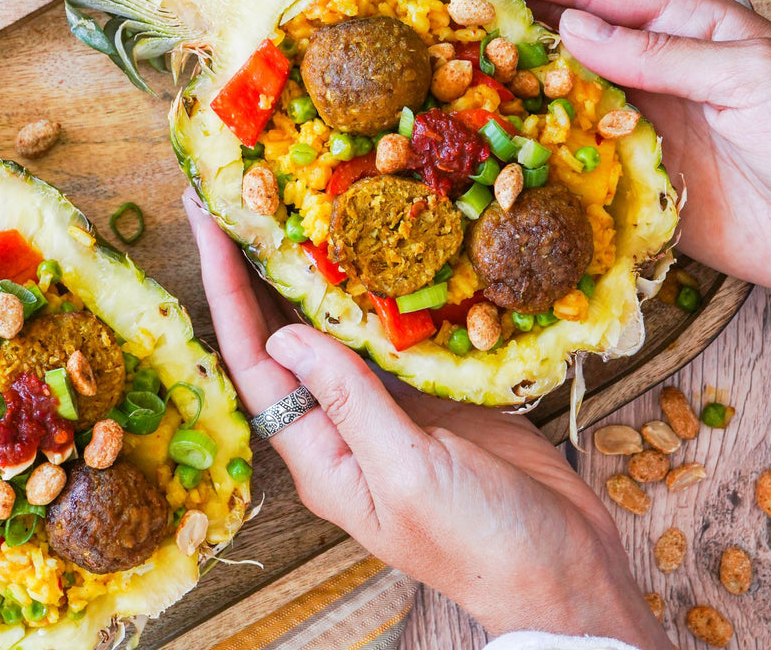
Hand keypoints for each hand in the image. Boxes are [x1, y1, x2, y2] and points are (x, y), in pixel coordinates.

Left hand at [183, 193, 672, 648]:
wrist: (560, 572)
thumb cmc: (481, 541)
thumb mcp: (408, 474)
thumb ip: (350, 402)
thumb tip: (286, 335)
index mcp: (318, 454)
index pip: (254, 360)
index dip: (226, 289)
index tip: (209, 224)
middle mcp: (339, 424)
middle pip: (282, 335)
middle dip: (254, 269)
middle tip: (238, 199)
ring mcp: (385, 405)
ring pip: (334, 325)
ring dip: (312, 270)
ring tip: (291, 208)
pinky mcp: (429, 389)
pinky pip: (389, 329)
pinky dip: (378, 288)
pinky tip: (374, 249)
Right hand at [452, 0, 770, 299]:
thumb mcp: (749, 74)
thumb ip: (661, 52)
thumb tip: (572, 29)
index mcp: (678, 25)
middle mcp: (643, 71)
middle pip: (555, 36)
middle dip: (494, 19)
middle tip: (429, 13)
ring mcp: (631, 128)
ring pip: (550, 101)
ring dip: (498, 91)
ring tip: (436, 82)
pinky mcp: (627, 184)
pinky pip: (565, 166)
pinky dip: (526, 160)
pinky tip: (485, 158)